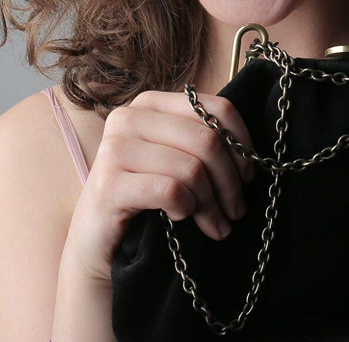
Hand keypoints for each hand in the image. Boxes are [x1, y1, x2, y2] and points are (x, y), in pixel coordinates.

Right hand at [61, 89, 256, 284]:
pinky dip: (186, 209)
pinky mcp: (108, 185)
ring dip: (211, 204)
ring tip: (216, 225)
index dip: (241, 143)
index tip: (248, 176)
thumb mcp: (175, 160)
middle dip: (229, 182)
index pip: (216, 109)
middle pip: (207, 140)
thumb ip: (202, 143)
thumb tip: (250, 153)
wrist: (98, 243)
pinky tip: (182, 218)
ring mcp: (114, 149)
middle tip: (236, 211)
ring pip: (191, 168)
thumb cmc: (145, 198)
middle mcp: (129, 118)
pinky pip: (170, 191)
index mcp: (151, 104)